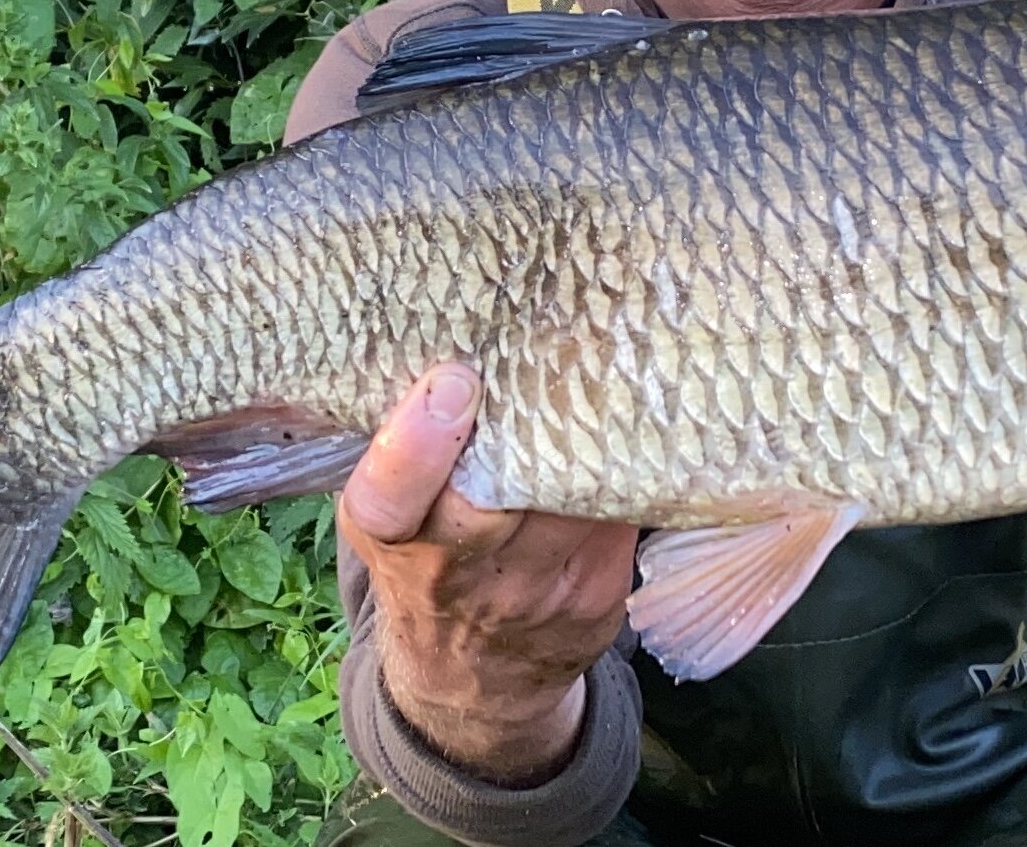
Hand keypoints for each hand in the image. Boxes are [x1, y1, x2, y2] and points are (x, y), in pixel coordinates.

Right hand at [337, 363, 638, 785]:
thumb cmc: (427, 564)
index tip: (451, 383)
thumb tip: (457, 341)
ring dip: (596, 428)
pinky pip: (621, 512)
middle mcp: (462, 572)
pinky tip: (638, 422)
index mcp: (396, 539)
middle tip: (562, 348)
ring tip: (615, 355)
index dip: (415, 445)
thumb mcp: (392, 520)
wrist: (470, 685)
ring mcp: (538, 590)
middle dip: (530, 423)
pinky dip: (629, 465)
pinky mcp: (599, 594)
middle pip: (499, 495)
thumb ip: (409, 451)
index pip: (387, 500)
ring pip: (576, 494)